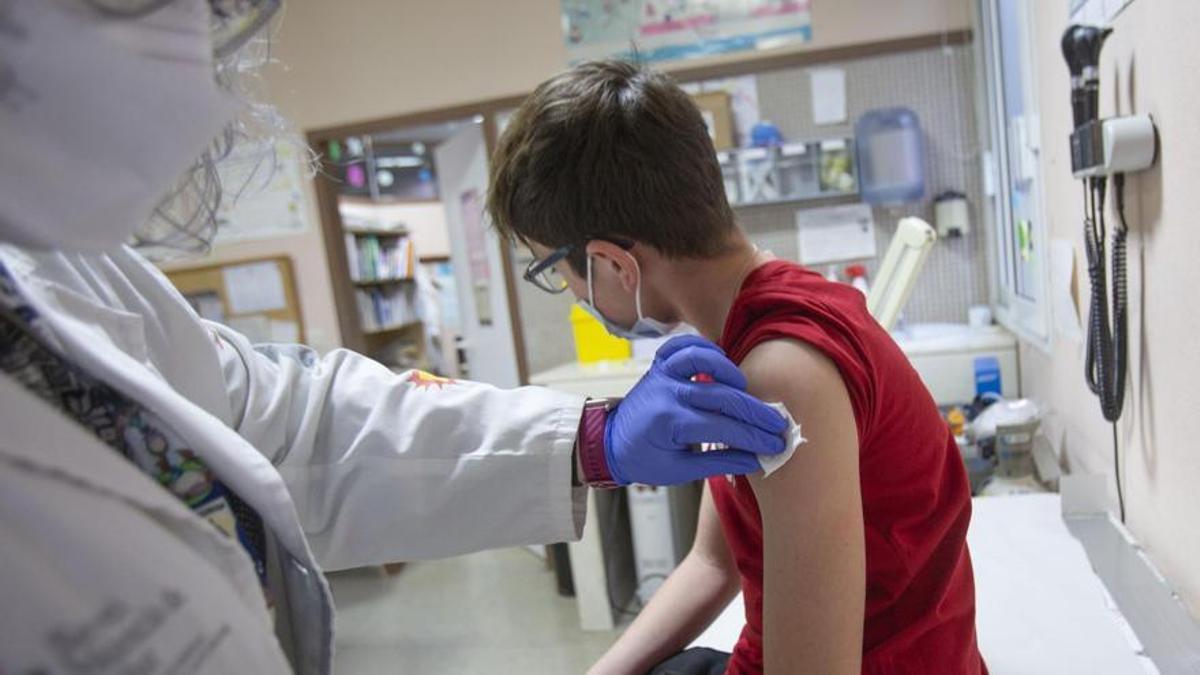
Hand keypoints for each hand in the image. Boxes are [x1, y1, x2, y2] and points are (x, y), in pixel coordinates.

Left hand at [604, 335, 787, 485]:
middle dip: (755, 413)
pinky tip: (719, 361)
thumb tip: (757, 459)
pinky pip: (681, 345)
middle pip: (721, 396)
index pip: (723, 428)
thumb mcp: (680, 471)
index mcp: (669, 423)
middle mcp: (666, 393)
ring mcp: (661, 375)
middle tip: (778, 423)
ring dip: (728, 371)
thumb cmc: (645, 459)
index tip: (776, 445)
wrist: (610, 442)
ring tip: (745, 389)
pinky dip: (702, 348)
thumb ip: (718, 462)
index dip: (754, 438)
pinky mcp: (659, 365)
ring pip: (700, 359)